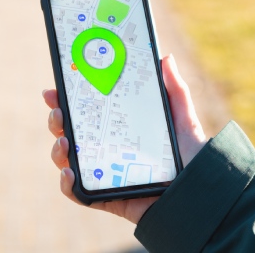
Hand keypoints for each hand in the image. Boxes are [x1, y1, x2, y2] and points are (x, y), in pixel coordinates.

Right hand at [43, 54, 207, 223]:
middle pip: (71, 133)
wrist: (200, 193)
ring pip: (68, 161)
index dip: (67, 100)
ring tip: (64, 141)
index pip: (87, 112)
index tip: (55, 90)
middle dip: (56, 120)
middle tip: (57, 111)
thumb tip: (165, 57)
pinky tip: (70, 172)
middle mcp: (107, 150)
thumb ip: (175, 90)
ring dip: (57, 150)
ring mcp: (104, 173)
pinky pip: (79, 194)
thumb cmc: (191, 156)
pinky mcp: (106, 197)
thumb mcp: (183, 118)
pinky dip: (67, 184)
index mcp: (120, 129)